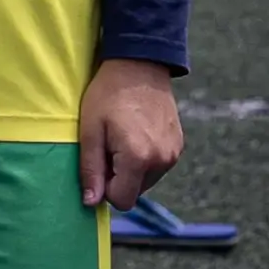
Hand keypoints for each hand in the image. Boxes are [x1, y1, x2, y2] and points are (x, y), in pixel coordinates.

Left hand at [78, 58, 182, 209]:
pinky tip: (134, 132)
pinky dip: (143, 158)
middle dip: (118, 177)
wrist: (139, 66)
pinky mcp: (179, 146)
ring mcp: (174, 154)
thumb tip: (90, 202)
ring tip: (121, 136)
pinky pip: (157, 166)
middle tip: (107, 145)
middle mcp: (162, 161)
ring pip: (146, 180)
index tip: (98, 162)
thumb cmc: (107, 96)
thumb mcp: (90, 130)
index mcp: (139, 159)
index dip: (105, 187)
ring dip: (130, 168)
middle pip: (134, 191)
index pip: (122, 200)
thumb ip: (91, 169)